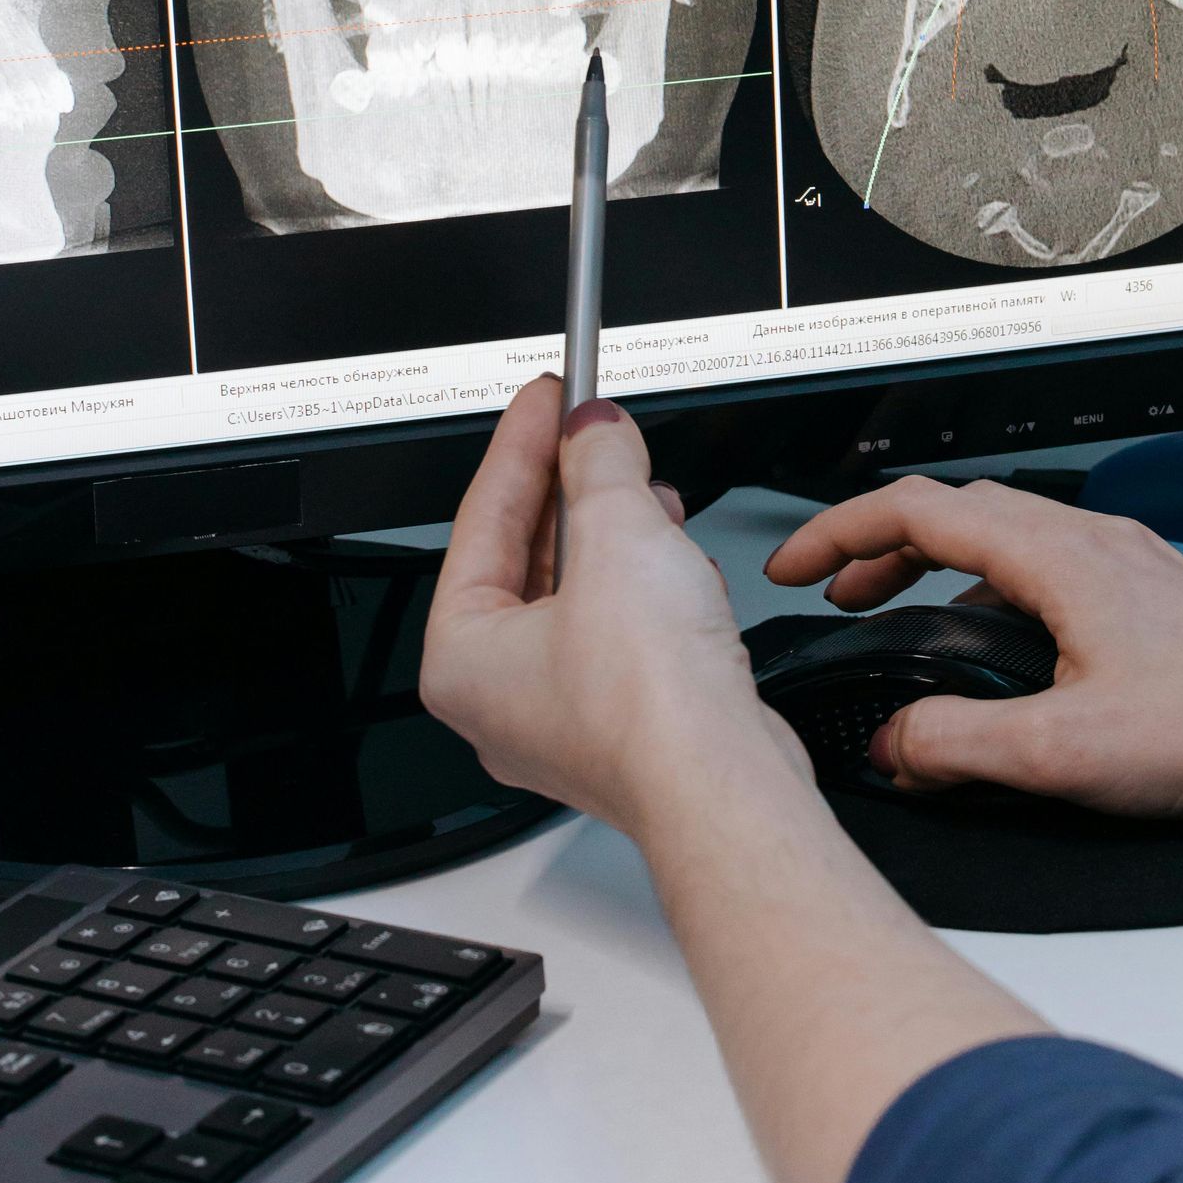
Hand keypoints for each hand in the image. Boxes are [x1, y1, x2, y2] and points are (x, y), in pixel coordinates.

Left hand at [420, 376, 803, 836]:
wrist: (721, 784)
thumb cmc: (648, 702)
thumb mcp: (617, 536)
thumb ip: (600, 466)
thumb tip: (596, 430)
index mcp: (460, 659)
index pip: (480, 521)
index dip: (520, 445)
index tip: (547, 398)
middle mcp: (500, 698)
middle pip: (527, 557)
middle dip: (573, 489)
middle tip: (594, 430)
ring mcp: (563, 716)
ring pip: (580, 594)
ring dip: (617, 535)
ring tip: (645, 491)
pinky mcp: (624, 723)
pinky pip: (622, 632)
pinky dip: (647, 586)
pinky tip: (678, 560)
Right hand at [766, 476, 1182, 811]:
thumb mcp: (1062, 755)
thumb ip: (957, 745)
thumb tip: (892, 743)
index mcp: (1057, 556)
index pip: (918, 510)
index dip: (840, 532)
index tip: (792, 563)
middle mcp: (1089, 539)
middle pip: (954, 510)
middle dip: (878, 545)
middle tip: (833, 591)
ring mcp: (1120, 560)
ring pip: (1000, 535)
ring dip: (933, 565)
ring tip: (896, 614)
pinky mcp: (1143, 591)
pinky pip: (1041, 565)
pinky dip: (986, 589)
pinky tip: (990, 651)